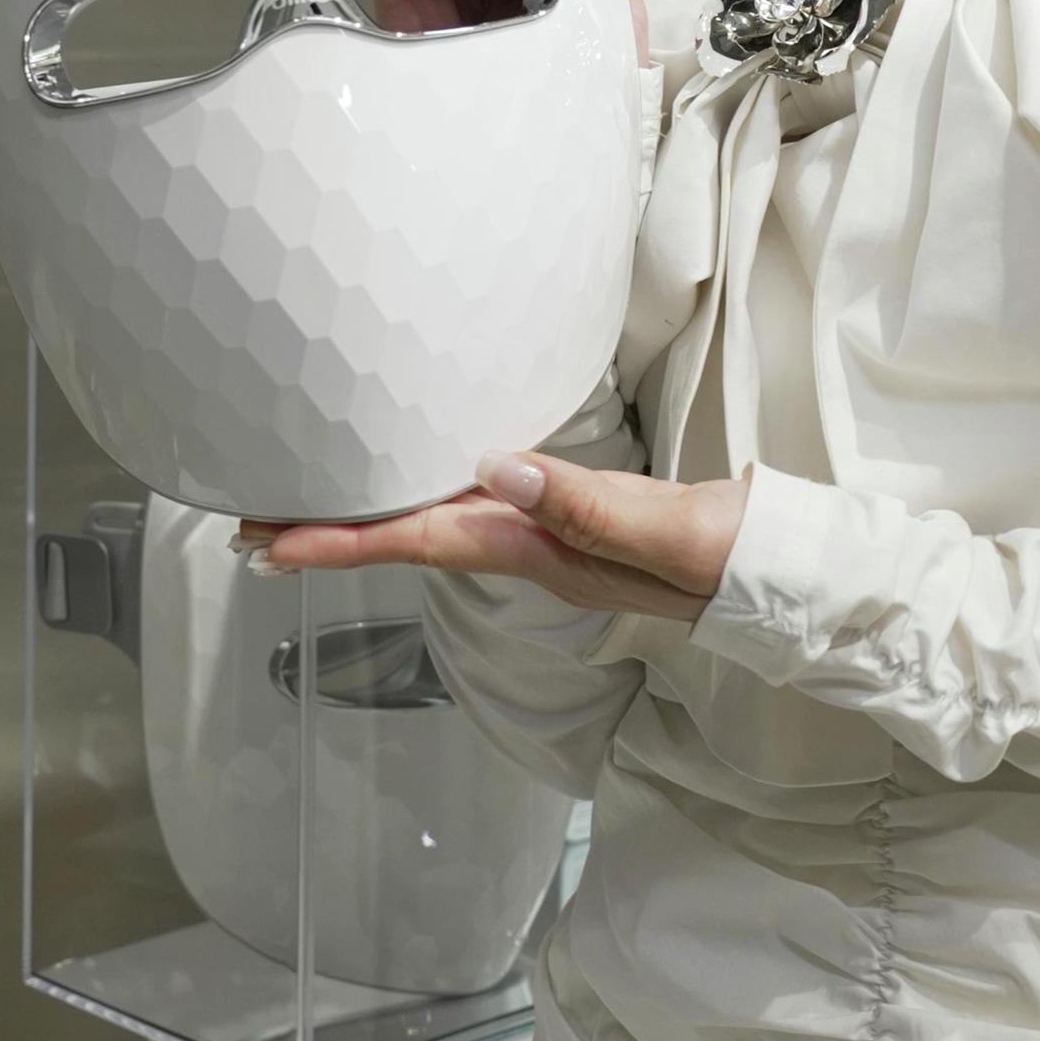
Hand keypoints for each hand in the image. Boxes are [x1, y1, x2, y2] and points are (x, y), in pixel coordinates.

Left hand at [256, 449, 747, 621]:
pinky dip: (429, 499)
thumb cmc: (738, 555)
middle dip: (332, 533)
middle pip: (414, 538)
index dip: (343, 540)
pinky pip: (480, 508)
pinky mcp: (576, 519)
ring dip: (371, 518)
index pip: (425, 541)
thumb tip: (494, 470)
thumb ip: (587, 506)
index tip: (267, 542)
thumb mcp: (670, 530)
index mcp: (548, 552)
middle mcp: (538, 551)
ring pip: (441, 525)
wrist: (792, 570)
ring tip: (305, 505)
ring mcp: (556, 540)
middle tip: (247, 524)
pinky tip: (417, 484)